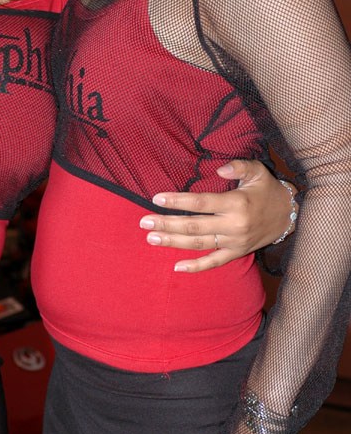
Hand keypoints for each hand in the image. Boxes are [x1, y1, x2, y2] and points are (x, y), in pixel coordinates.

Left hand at [140, 160, 293, 271]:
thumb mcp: (257, 171)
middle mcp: (233, 225)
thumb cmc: (268, 190)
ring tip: (151, 238)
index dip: (178, 201)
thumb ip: (238, 166)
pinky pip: (214, 263)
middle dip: (167, 223)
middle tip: (143, 221)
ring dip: (173, 242)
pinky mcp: (237, 253)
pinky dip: (196, 267)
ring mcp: (235, 242)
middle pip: (194, 226)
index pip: (200, 202)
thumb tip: (219, 169)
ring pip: (199, 244)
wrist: (290, 216)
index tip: (156, 199)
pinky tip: (176, 267)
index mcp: (236, 203)